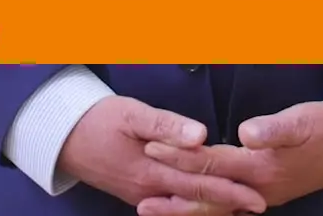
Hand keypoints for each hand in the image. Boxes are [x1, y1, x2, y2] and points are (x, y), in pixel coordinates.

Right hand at [57, 96, 267, 213]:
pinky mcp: (135, 192)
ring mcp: (141, 194)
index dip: (230, 190)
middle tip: (259, 205)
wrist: (62, 137)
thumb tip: (201, 136)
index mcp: (152, 170)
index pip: (200, 184)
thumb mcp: (132, 115)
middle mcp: (149, 189)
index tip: (257, 194)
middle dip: (229, 203)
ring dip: (212, 208)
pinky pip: (170, 203)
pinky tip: (202, 205)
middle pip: (196, 201)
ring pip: (184, 206)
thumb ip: (167, 126)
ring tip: (238, 208)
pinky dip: (190, 206)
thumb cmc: (98, 120)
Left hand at [137, 101, 322, 213]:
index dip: (181, 155)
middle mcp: (258, 189)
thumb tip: (245, 133)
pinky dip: (205, 207)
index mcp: (262, 169)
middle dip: (174, 198)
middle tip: (141, 202)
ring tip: (155, 211)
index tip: (152, 147)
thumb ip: (273, 129)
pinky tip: (191, 205)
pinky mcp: (264, 193)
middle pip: (208, 197)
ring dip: (185, 209)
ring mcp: (262, 195)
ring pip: (216, 207)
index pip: (212, 163)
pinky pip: (227, 206)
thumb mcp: (301, 122)